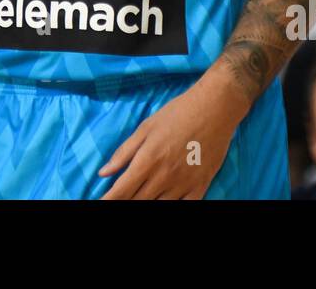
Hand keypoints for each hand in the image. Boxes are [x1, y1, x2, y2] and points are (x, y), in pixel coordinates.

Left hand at [98, 77, 247, 198]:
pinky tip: (163, 202)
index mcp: (147, 160)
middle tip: (118, 200)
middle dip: (124, 203)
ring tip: (139, 199)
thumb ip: (123, 152)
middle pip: (138, 201)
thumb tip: (103, 172)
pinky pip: (185, 207)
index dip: (109, 200)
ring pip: (158, 206)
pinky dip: (172, 208)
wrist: (215, 108)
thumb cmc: (177, 113)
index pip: (121, 190)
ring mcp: (184, 184)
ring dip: (145, 205)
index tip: (100, 203)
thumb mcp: (146, 128)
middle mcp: (164, 176)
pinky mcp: (201, 186)